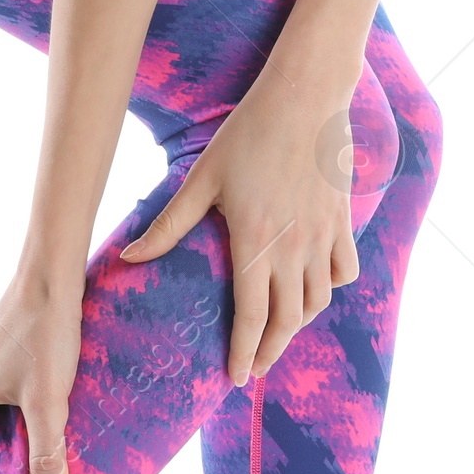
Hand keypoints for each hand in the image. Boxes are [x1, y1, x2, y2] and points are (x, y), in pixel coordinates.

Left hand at [120, 77, 360, 384]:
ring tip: (280, 333)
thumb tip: (129, 257)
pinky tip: (313, 290)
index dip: (245, 353)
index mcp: (254, 242)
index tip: (237, 377)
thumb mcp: (201, 179)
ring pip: (318, 301)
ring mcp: (323, 235)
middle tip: (256, 368)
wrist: (306, 96)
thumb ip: (169, 225)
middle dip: (271, 352)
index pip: (252, 317)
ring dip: (299, 324)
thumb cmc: (247, 133)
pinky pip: (344, 271)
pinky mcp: (342, 221)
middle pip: (288, 320)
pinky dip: (330, 288)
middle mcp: (293, 247)